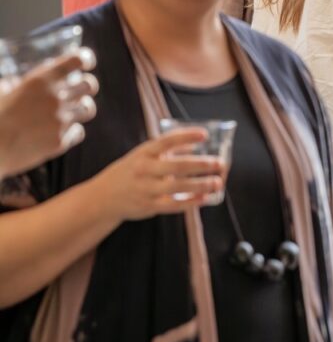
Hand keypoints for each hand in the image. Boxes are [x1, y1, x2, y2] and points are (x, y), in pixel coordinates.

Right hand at [0, 50, 98, 177]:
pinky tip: (59, 132)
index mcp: (41, 79)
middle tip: (82, 90)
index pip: (77, 60)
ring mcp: (60, 120)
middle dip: (88, 86)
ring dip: (82, 108)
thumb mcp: (2, 90)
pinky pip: (79, 132)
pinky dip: (72, 132)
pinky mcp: (60, 141)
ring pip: (88, 109)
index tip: (87, 63)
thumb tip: (15, 83)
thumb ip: (14, 83)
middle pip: (90, 85)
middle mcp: (55, 97)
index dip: (86, 59)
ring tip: (72, 111)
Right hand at [92, 129, 226, 223]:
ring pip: (178, 187)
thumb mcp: (143, 155)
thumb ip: (168, 149)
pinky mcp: (149, 206)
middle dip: (200, 165)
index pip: (166, 141)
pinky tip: (205, 199)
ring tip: (217, 182)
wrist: (103, 197)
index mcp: (143, 153)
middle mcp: (144, 169)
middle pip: (176, 166)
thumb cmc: (129, 171)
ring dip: (200, 185)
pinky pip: (173, 205)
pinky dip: (190, 202)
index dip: (186, 136)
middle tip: (219, 163)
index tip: (205, 135)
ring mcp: (146, 189)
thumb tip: (194, 143)